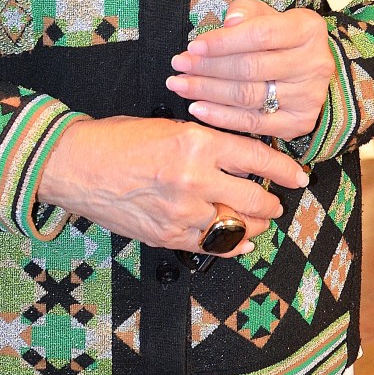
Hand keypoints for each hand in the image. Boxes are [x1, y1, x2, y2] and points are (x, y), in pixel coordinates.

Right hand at [37, 114, 307, 254]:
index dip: (284, 169)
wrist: (74, 165)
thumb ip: (206, 144)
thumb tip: (240, 160)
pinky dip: (230, 245)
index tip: (299, 176)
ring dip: (253, 226)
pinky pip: (212, 246)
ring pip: (238, 227)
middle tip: (275, 201)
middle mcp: (195, 178)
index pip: (257, 158)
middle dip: (272, 203)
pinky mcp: (168, 236)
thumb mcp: (168, 127)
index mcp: (197, 142)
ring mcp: (182, 212)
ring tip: (257, 220)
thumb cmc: (117, 139)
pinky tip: (237, 241)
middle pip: (256, 199)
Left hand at [166, 0, 333, 143]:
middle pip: (250, 68)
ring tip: (180, 85)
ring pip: (248, 96)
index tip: (193, 46)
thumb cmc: (278, 37)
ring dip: (207, 91)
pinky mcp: (299, 123)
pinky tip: (197, 108)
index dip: (223, 42)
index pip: (260, 35)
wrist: (307, 68)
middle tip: (179, 66)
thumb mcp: (266, 14)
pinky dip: (221, 117)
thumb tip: (229, 23)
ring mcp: (308, 97)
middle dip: (208, 67)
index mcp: (308, 30)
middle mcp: (314, 64)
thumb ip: (247, 12)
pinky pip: (253, 123)